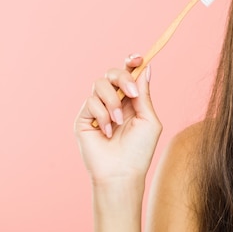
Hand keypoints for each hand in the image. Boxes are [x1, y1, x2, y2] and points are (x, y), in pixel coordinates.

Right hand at [74, 54, 161, 183]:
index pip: (128, 73)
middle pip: (112, 73)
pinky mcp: (84, 118)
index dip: (132, 62)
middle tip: (132, 94)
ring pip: (99, 84)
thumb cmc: (139, 150)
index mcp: (131, 100)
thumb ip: (144, 94)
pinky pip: (90, 102)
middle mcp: (114, 101)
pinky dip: (103, 115)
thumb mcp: (148, 119)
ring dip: (113, 102)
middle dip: (123, 78)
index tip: (138, 59)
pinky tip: (108, 132)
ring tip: (119, 122)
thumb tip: (146, 68)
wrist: (122, 172)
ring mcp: (97, 108)